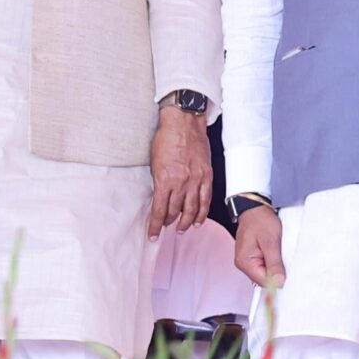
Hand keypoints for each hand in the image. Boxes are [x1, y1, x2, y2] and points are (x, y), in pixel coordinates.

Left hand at [148, 104, 212, 235]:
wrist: (184, 123)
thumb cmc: (166, 139)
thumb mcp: (154, 162)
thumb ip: (159, 181)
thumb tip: (159, 197)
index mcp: (164, 180)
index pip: (159, 210)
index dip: (155, 225)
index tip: (152, 235)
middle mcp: (181, 183)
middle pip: (175, 211)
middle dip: (169, 222)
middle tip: (166, 228)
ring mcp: (196, 180)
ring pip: (192, 208)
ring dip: (186, 222)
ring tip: (182, 229)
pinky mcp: (206, 175)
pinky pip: (206, 199)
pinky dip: (202, 212)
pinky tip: (198, 220)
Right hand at [233, 205, 285, 288]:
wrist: (255, 209)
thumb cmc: (261, 221)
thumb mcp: (271, 241)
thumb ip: (274, 263)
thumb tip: (278, 282)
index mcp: (245, 262)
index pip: (263, 281)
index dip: (277, 280)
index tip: (290, 276)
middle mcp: (244, 265)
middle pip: (264, 279)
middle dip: (277, 273)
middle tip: (288, 261)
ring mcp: (248, 262)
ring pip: (266, 273)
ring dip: (276, 267)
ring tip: (282, 254)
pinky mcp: (254, 258)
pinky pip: (266, 266)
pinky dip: (274, 262)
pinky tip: (278, 254)